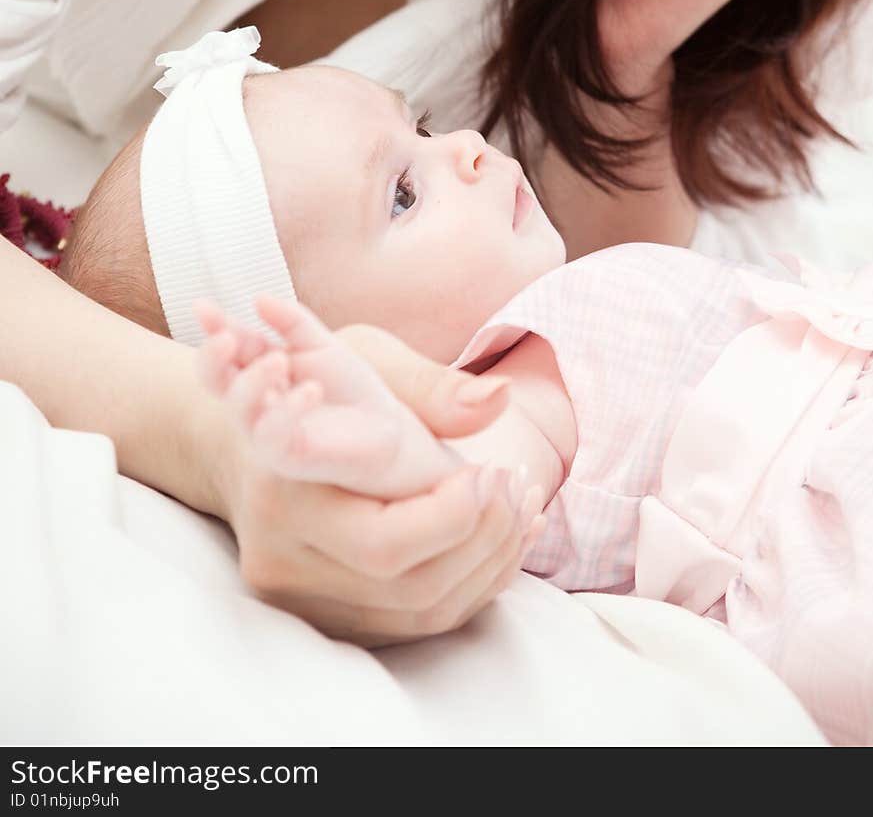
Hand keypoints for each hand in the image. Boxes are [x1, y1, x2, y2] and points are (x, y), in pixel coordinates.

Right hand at [196, 303, 538, 646]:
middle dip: (486, 538)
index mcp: (284, 490)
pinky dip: (470, 581)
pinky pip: (414, 621)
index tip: (493, 471)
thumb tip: (498, 398)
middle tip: (516, 484)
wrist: (244, 445)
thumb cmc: (312, 392)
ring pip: (420, 612)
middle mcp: (283, 559)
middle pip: (411, 586)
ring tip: (519, 507)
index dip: (456, 517)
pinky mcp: (323, 618)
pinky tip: (498, 538)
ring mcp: (300, 600)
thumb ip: (430, 385)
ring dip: (490, 563)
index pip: (383, 541)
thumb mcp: (362, 360)